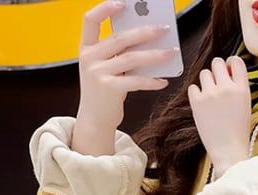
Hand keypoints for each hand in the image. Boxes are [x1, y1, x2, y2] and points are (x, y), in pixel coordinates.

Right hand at [74, 0, 176, 154]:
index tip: (123, 2)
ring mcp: (97, 74)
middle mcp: (89, 58)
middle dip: (145, 32)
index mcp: (86, 48)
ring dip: (155, 55)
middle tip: (164, 28)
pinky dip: (152, 81)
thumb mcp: (106, 69)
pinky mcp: (109, 90)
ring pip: (131, 58)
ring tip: (171, 52)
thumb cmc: (104, 92)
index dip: (105, 8)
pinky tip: (163, 80)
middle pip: (120, 38)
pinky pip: (136, 81)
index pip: (90, 20)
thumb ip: (118, 55)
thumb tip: (148, 41)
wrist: (95, 120)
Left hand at [187, 56, 252, 177]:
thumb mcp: (246, 106)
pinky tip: (202, 104)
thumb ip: (238, 87)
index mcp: (242, 88)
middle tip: (217, 83)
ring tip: (210, 96)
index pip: (236, 61)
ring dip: (206, 81)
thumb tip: (227, 71)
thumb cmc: (238, 132)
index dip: (230, 63)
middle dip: (217, 70)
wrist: (228, 150)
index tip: (228, 69)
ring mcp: (210, 94)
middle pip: (217, 62)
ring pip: (204, 73)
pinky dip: (196, 93)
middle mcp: (226, 87)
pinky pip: (193, 87)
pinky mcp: (197, 102)